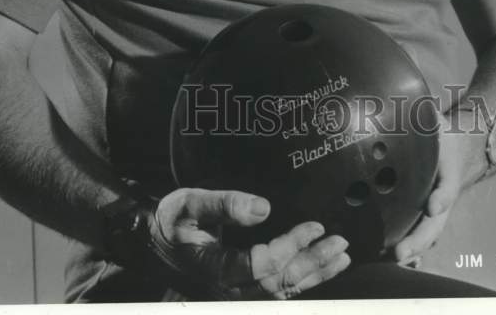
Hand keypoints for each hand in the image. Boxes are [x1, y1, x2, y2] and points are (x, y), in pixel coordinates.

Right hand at [150, 187, 349, 299]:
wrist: (155, 241)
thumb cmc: (172, 220)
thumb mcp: (190, 203)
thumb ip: (224, 204)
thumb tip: (264, 207)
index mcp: (216, 268)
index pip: (262, 266)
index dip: (291, 247)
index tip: (314, 226)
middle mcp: (229, 288)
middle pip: (279, 282)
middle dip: (313, 263)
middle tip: (339, 243)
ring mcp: (237, 292)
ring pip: (282, 291)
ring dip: (315, 275)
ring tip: (341, 257)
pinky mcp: (243, 288)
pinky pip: (278, 290)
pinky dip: (304, 280)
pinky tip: (324, 269)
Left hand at [393, 113, 480, 266]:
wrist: (459, 147)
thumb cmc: (438, 132)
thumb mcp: (433, 118)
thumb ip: (420, 112)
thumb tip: (395, 90)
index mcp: (448, 171)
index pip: (447, 186)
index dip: (441, 196)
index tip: (434, 204)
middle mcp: (442, 195)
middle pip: (434, 223)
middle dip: (418, 239)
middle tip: (400, 252)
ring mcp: (435, 209)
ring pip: (426, 236)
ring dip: (411, 251)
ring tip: (392, 263)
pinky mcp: (425, 216)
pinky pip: (419, 236)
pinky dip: (410, 252)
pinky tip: (390, 262)